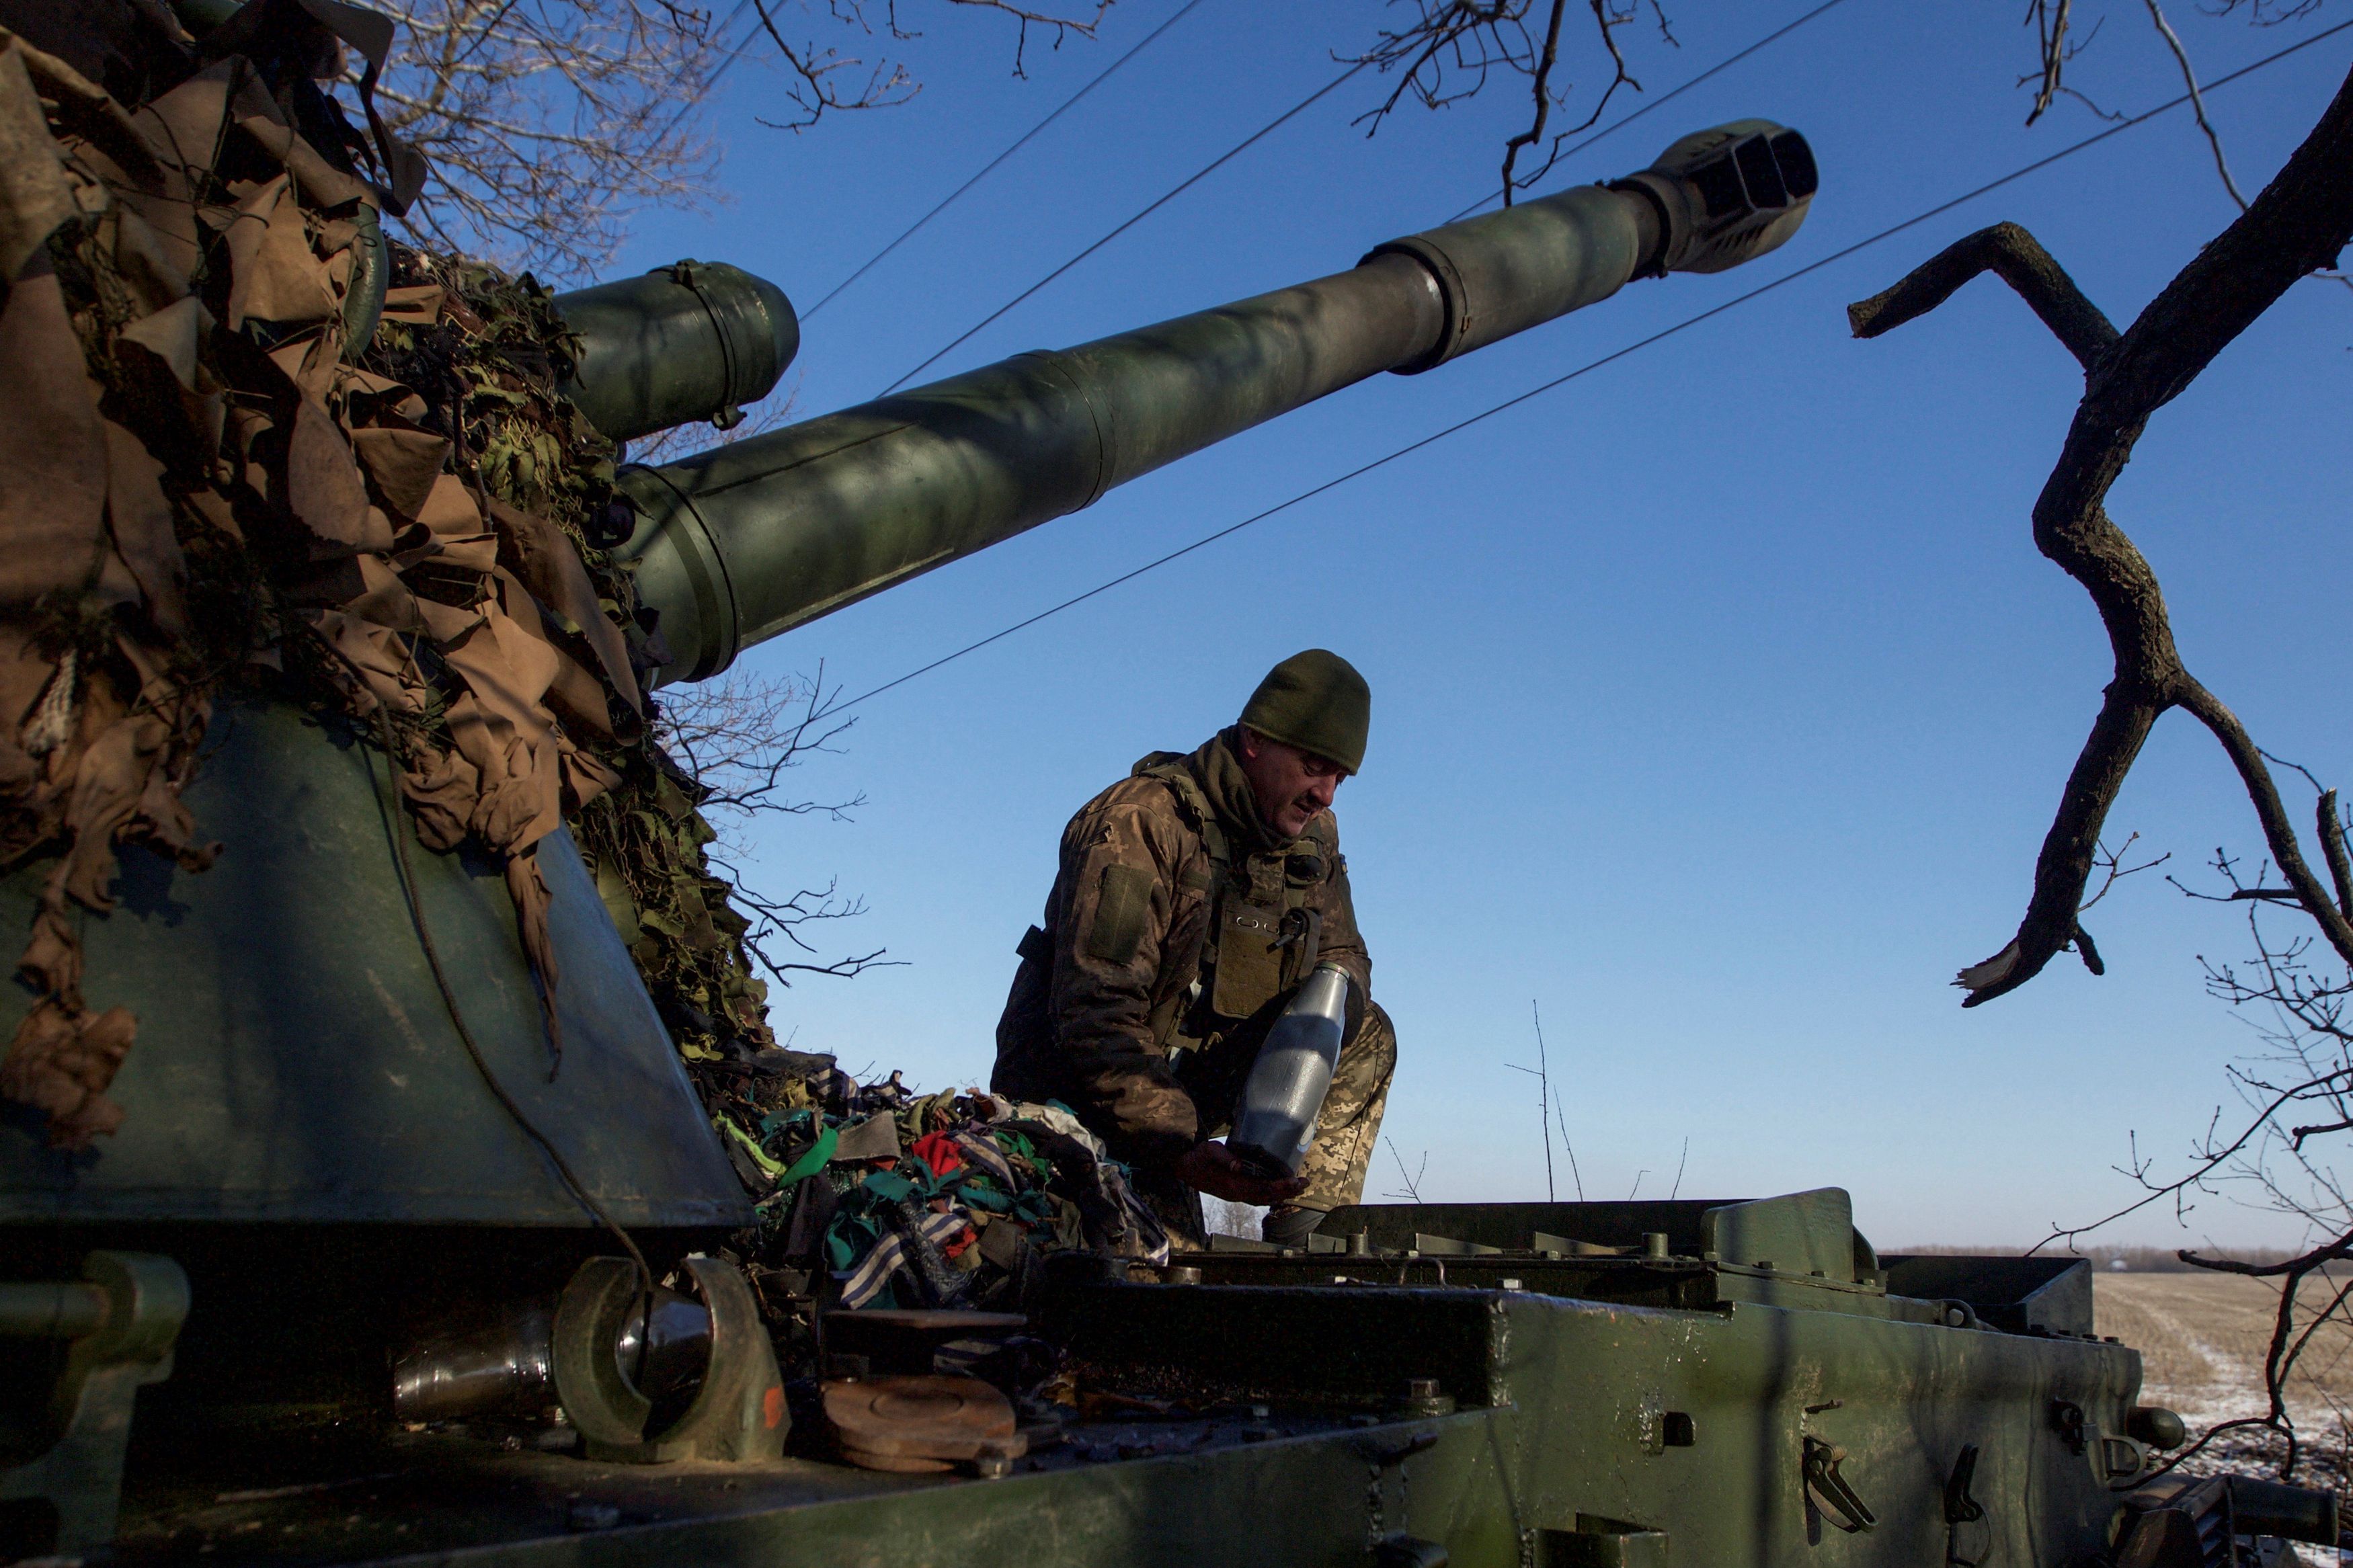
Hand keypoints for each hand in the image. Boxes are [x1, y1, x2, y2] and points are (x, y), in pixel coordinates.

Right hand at [1175, 1140, 1307, 1205]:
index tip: (1295, 1181)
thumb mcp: (1209, 1151)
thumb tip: (1239, 1165)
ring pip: (1264, 1198)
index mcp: (1232, 1185)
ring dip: (1282, 1194)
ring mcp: (1236, 1195)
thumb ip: (1224, 1158)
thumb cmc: (1198, 1157)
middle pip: (1267, 1196)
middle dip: (1287, 1191)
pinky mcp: (1235, 1192)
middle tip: (1305, 1183)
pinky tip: (1280, 1189)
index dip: (1280, 1186)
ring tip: (1298, 1187)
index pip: (1262, 1188)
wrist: (1184, 1167)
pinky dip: (1272, 1194)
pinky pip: (1257, 1196)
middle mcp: (1237, 1194)